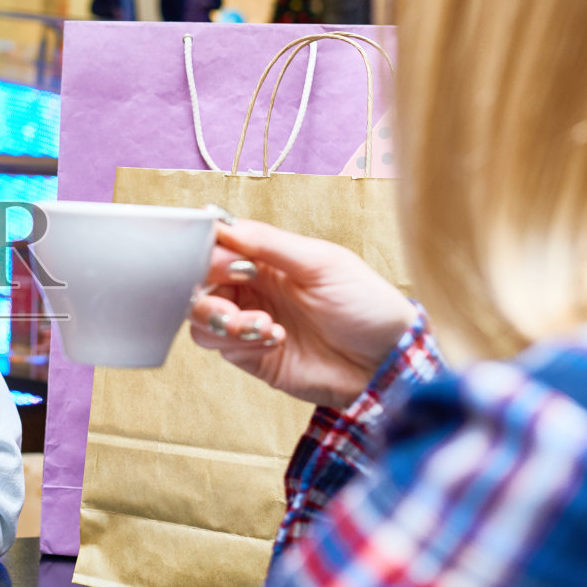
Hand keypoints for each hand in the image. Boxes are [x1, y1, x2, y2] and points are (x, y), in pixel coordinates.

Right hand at [188, 219, 414, 408]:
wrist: (388, 363)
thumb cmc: (368, 305)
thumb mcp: (322, 263)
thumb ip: (269, 243)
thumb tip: (223, 223)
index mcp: (268, 258)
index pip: (217, 246)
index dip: (208, 252)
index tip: (226, 262)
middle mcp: (254, 288)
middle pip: (199, 283)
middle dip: (208, 291)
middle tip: (234, 298)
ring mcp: (250, 322)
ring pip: (201, 317)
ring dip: (222, 320)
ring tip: (262, 326)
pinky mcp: (252, 356)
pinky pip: (221, 346)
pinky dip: (239, 342)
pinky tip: (274, 339)